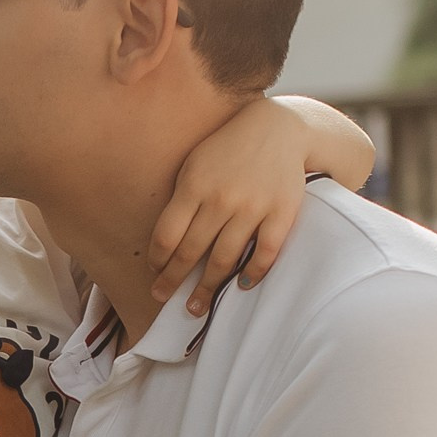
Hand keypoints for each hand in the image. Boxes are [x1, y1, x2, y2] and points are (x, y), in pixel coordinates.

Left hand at [149, 93, 313, 316]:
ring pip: (225, 259)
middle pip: (191, 252)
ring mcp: (253, 207)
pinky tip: (240, 286)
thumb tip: (164, 242)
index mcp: (195, 184)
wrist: (280, 128)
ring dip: (207, 288)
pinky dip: (253, 273)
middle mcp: (222, 198)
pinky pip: (265, 252)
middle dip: (173, 280)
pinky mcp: (282, 212)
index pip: (167, 234)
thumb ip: (181, 198)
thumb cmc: (228, 149)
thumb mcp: (196, 163)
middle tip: (163, 298)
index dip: (158, 259)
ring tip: (196, 308)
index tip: (155, 272)